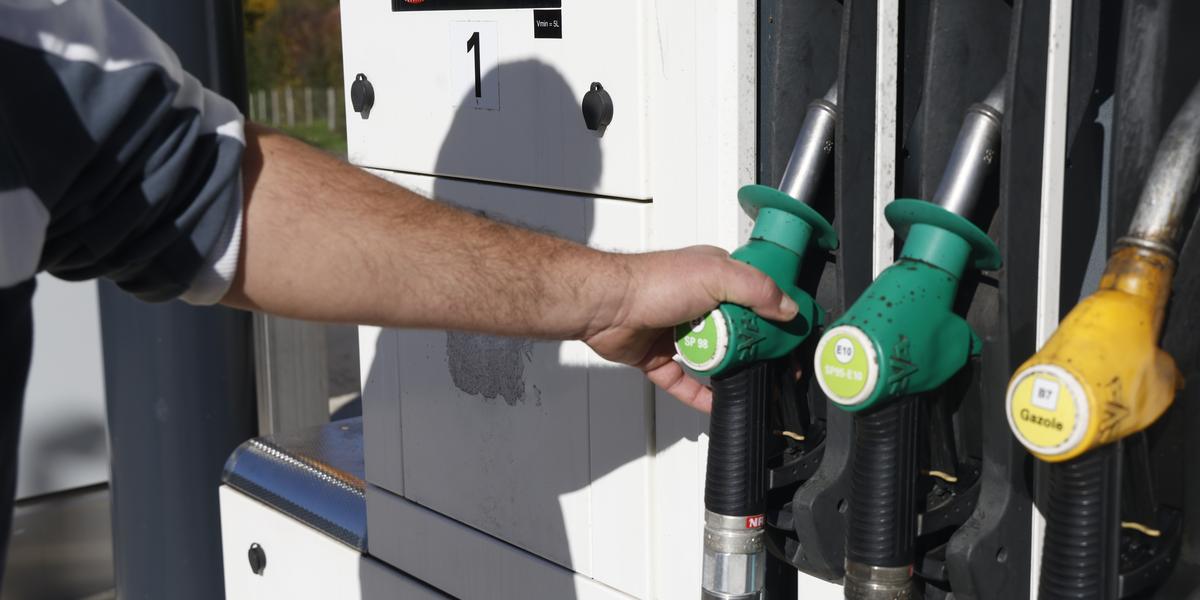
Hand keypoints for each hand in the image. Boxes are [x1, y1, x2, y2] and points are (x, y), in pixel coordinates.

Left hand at [583, 246, 798, 412]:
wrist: (606, 305)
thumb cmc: (652, 281)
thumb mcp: (716, 274)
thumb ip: (757, 289)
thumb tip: (787, 308)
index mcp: (714, 276)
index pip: (754, 293)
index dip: (774, 311)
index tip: (790, 332)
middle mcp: (697, 302)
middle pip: (736, 329)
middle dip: (755, 347)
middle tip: (776, 365)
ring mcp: (677, 331)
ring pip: (712, 356)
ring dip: (728, 368)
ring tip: (751, 382)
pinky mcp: (659, 356)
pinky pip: (684, 381)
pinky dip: (700, 394)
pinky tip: (717, 403)